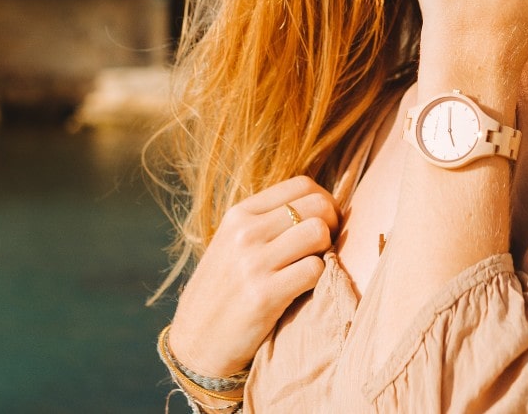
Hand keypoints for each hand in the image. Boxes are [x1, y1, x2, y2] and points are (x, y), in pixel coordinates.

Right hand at [167, 176, 338, 377]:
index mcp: (239, 215)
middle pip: (317, 205)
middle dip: (333, 224)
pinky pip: (314, 270)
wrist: (195, 342)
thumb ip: (267, 222)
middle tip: (325, 247)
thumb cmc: (223, 291)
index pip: (301, 185)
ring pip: (318, 232)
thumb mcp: (233, 244)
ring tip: (314, 266)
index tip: (324, 223)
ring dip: (326, 250)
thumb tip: (319, 206)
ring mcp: (253, 263)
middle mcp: (245, 233)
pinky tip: (305, 289)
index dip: (324, 201)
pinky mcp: (264, 295)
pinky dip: (319, 278)